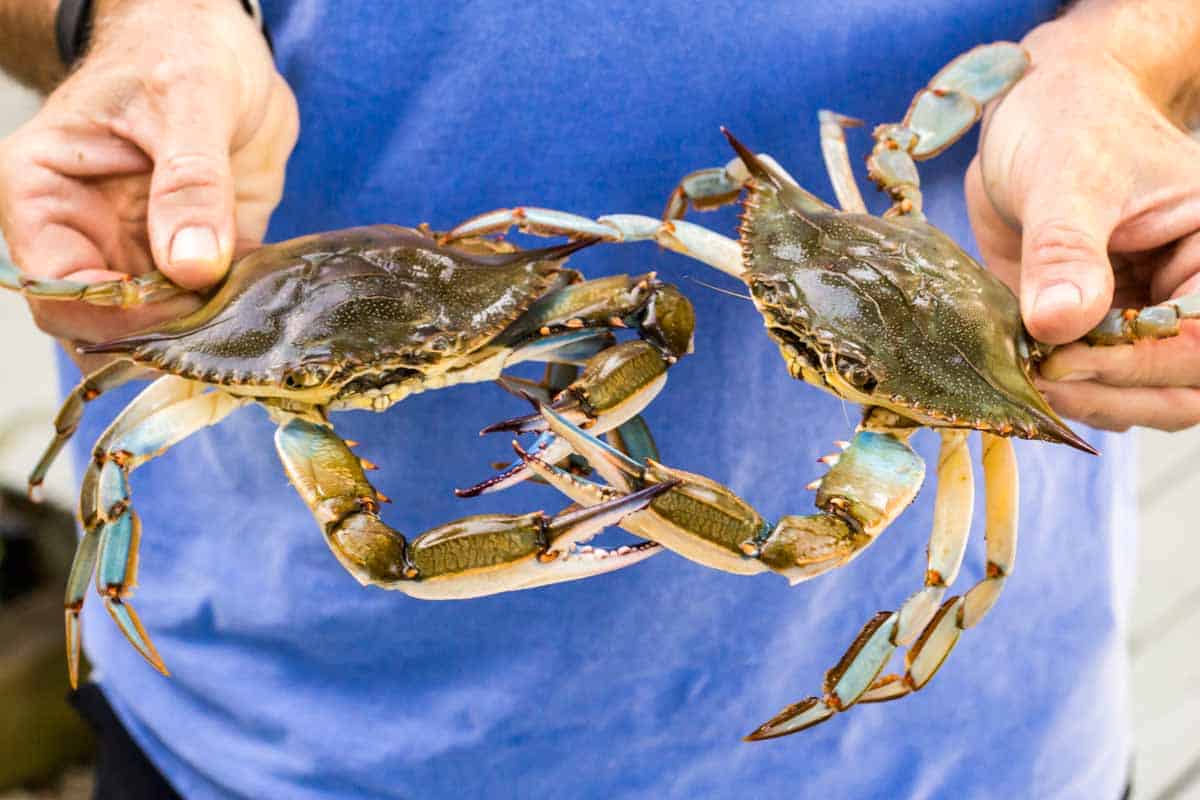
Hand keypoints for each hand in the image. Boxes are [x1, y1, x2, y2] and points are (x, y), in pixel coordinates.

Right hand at [0, 0, 297, 345]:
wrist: (225, 40)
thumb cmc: (178, 45)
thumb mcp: (188, 98)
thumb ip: (190, 181)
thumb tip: (190, 264)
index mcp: (47, 194)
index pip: (59, 289)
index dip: (115, 316)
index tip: (178, 312)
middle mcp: (88, 234)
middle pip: (108, 324)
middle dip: (161, 340)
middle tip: (220, 337)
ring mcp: (144, 250)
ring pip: (163, 327)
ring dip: (206, 336)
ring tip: (251, 328)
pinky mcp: (202, 256)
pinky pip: (217, 305)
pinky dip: (242, 315)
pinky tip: (271, 311)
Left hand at [966, 6, 1199, 431]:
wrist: (1035, 114)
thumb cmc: (1069, 124)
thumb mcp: (1066, 177)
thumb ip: (1064, 250)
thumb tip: (1059, 324)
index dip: (1140, 364)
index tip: (1063, 362)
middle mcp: (1188, 295)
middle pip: (1180, 389)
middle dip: (1113, 395)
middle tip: (1040, 382)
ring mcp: (1141, 321)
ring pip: (1139, 399)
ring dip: (1085, 402)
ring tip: (1025, 379)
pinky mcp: (1092, 334)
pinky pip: (1088, 384)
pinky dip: (1056, 391)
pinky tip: (1014, 373)